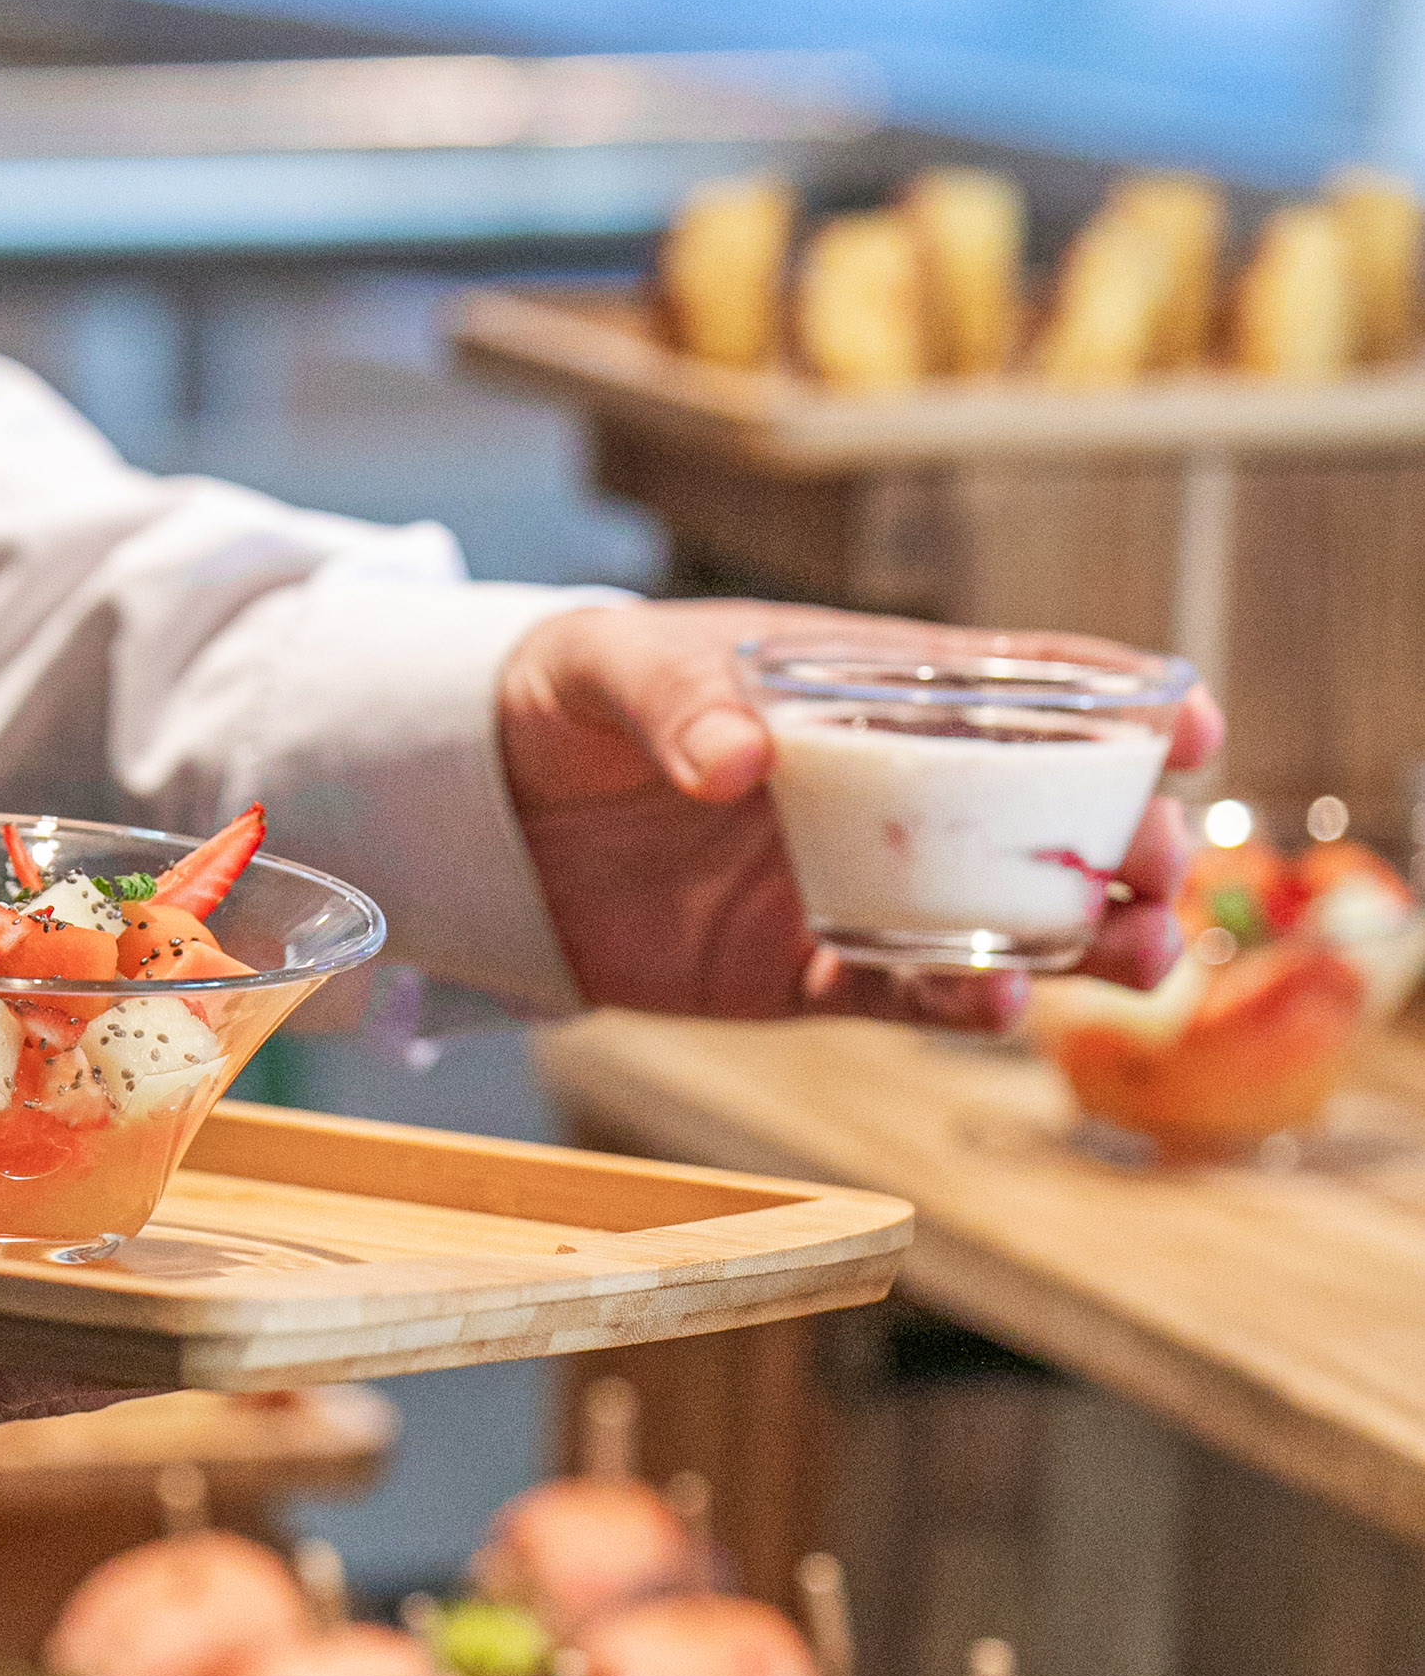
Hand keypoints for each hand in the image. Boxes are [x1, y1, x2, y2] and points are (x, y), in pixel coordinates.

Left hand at [497, 597, 1223, 1027]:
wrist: (487, 814)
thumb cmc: (568, 702)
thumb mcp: (608, 670)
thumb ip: (676, 702)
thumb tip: (736, 761)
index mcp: (868, 687)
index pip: (1017, 685)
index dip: (1118, 701)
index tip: (1190, 727)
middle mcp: (886, 789)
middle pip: (1042, 815)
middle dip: (1124, 840)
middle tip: (1163, 867)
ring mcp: (856, 884)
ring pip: (1003, 917)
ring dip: (1083, 937)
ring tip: (1141, 954)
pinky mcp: (806, 970)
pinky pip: (903, 995)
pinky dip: (958, 1003)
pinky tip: (999, 1005)